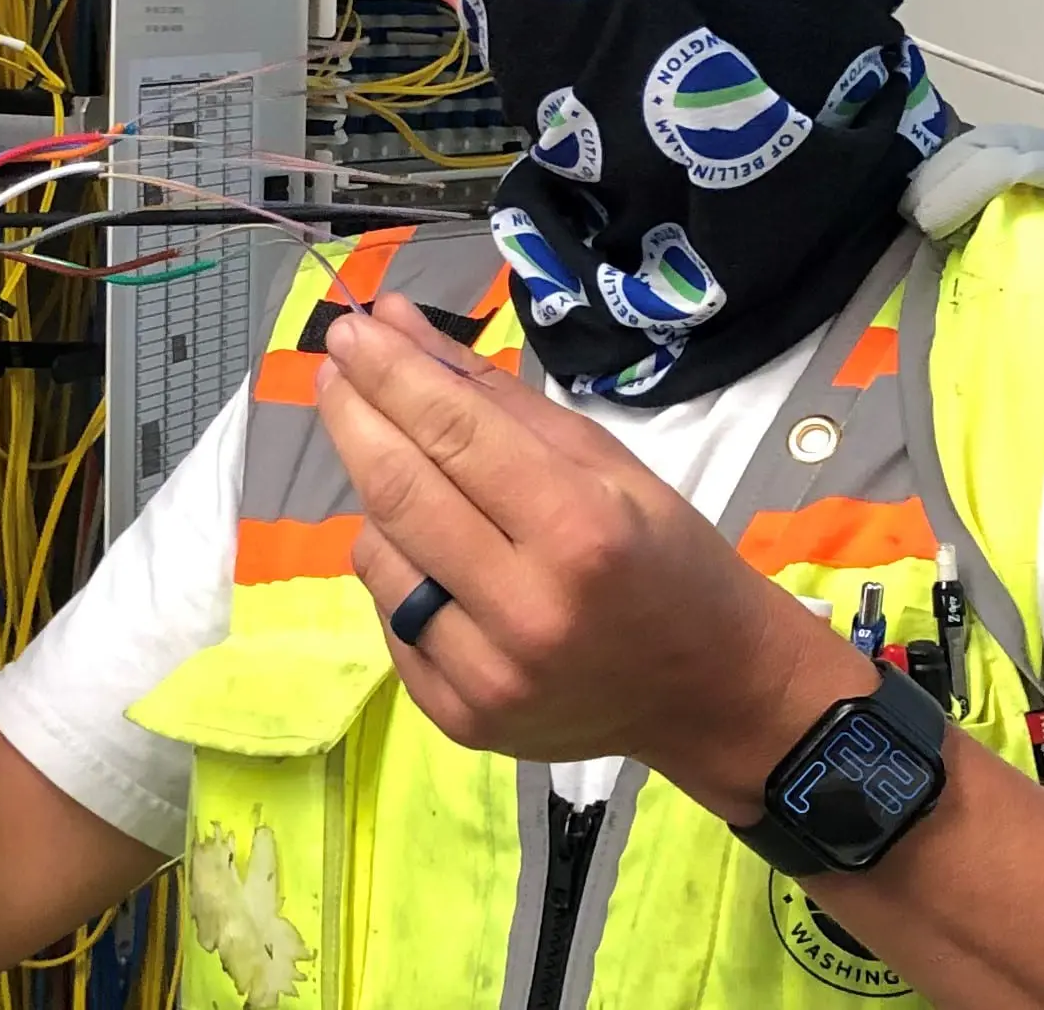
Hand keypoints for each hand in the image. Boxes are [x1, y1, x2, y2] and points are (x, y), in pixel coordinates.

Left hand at [313, 295, 874, 820]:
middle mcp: (526, 609)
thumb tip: (396, 327)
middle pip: (398, 491)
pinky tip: (435, 555)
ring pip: (377, 555)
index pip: (454, 433)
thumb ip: (490, 395)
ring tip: (418, 479)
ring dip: (377, 499)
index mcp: (580, 532)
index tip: (350, 329)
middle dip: (353, 415)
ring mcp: (486, 675)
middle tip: (335, 368)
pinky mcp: (458, 716)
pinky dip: (397, 570)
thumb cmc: (665, 558)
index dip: (389, 373)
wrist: (708, 691)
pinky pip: (389, 615)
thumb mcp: (602, 461)